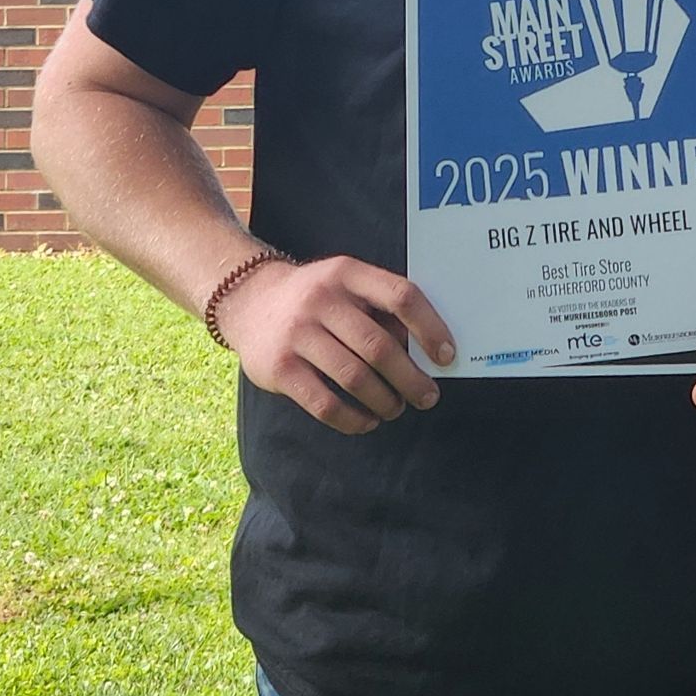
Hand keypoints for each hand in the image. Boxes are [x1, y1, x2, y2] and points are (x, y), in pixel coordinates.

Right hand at [217, 253, 456, 433]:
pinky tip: (366, 422)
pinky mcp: (279, 369)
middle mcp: (322, 300)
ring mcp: (297, 334)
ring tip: (396, 408)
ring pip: (354, 377)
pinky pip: (324, 403)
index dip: (430, 328)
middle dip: (410, 378)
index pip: (401, 296)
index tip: (446, 356)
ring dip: (384, 401)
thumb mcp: (346, 284)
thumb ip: (380, 307)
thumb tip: (426, 350)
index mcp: (348, 273)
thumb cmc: (316, 297)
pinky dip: (352, 419)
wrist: (248, 300)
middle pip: (379, 345)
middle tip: (428, 396)